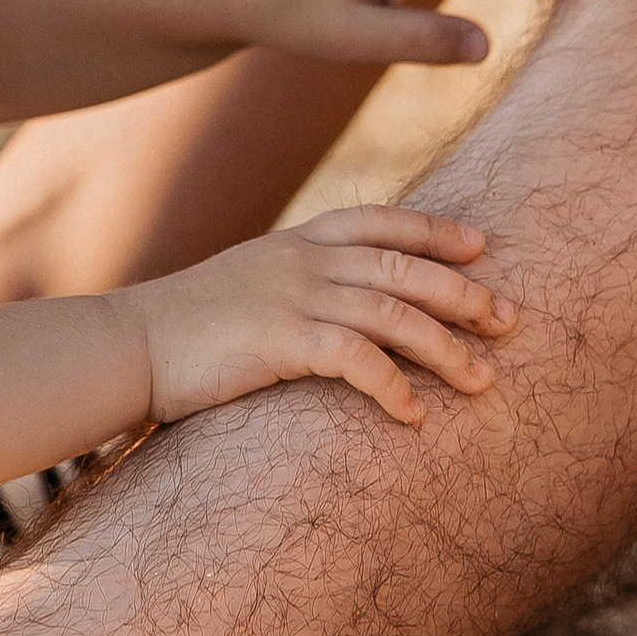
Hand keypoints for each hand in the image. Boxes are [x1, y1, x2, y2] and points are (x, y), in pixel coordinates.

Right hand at [132, 208, 519, 426]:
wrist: (126, 345)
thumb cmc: (185, 326)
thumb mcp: (248, 283)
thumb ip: (296, 281)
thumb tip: (342, 302)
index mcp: (297, 240)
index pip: (383, 220)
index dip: (437, 230)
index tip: (483, 247)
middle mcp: (303, 260)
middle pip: (406, 266)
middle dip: (465, 293)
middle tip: (510, 320)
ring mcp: (292, 297)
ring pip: (394, 312)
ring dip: (446, 348)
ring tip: (482, 380)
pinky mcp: (280, 341)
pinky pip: (356, 359)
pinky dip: (393, 386)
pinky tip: (413, 415)